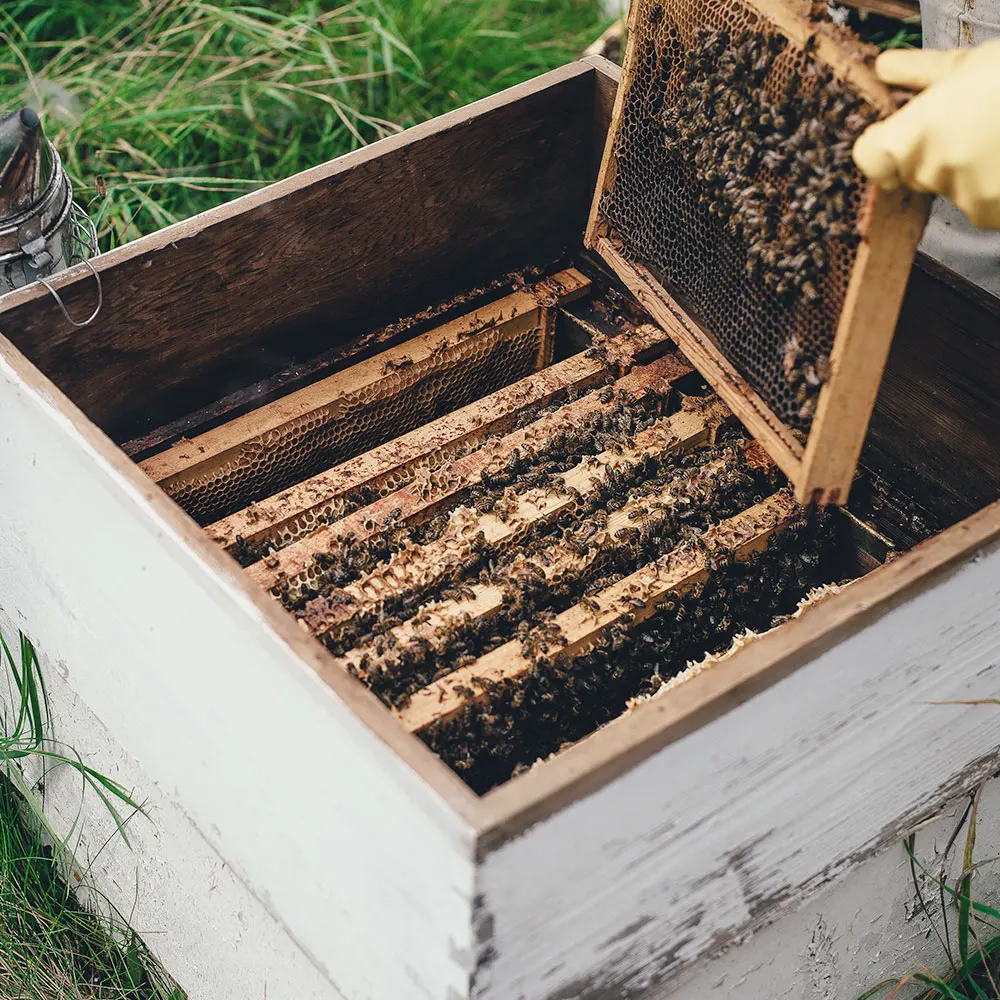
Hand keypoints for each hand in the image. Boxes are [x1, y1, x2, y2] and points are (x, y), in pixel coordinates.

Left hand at [853, 39, 999, 227]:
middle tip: (971, 125)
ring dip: (966, 168)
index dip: (880, 146)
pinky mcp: (989, 215)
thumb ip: (920, 72)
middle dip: (931, 151)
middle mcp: (931, 172)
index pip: (869, 158)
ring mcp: (962, 197)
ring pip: (948, 185)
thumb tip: (884, 66)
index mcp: (914, 134)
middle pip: (911, 171)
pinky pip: (978, 203)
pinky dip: (993, 187)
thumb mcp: (972, 64)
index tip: (895, 134)